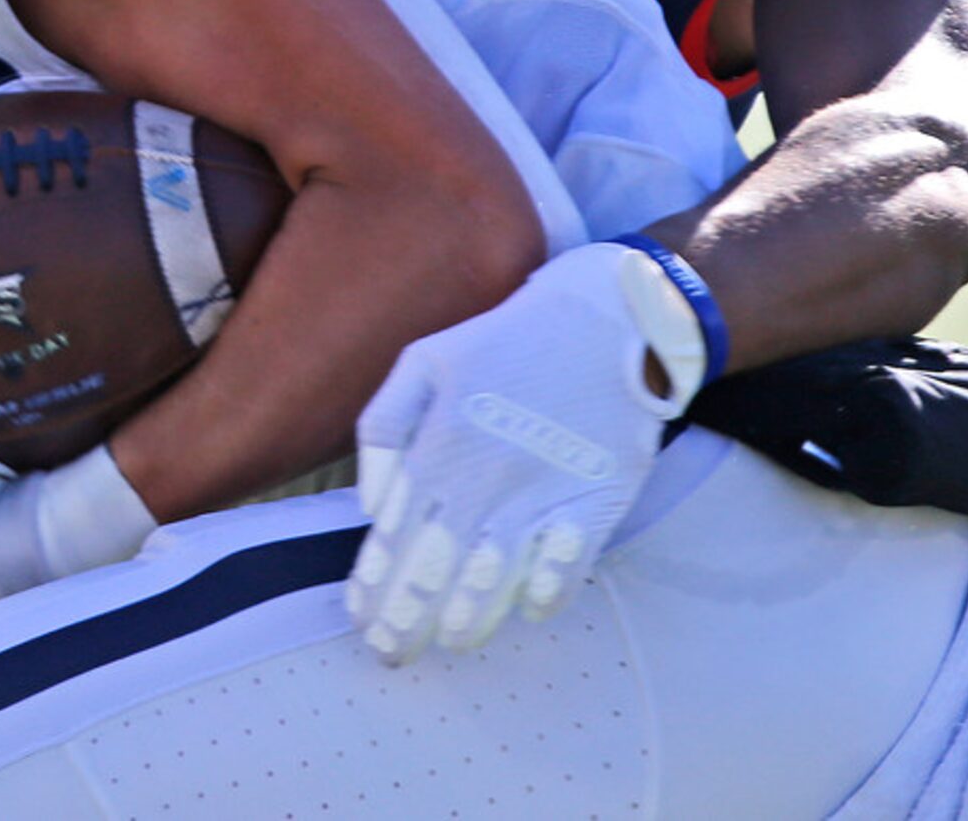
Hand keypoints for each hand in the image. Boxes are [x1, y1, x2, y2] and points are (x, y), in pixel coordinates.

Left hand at [347, 242, 707, 664]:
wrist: (608, 317)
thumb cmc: (506, 339)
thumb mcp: (424, 360)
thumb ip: (383, 428)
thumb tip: (371, 507)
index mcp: (438, 443)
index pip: (394, 535)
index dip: (374, 583)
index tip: (360, 617)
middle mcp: (485, 475)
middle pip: (434, 568)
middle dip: (405, 619)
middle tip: (389, 651)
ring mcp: (541, 491)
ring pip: (492, 579)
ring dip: (466, 621)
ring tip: (449, 642)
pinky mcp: (595, 500)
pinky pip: (565, 567)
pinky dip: (543, 595)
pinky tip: (527, 612)